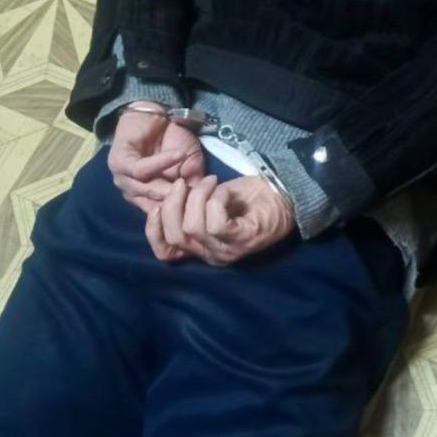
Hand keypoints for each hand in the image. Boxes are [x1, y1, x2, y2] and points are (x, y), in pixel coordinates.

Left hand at [108, 105, 204, 214]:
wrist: (159, 113)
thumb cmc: (175, 141)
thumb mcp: (190, 169)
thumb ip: (192, 189)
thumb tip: (199, 210)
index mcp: (148, 199)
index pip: (163, 219)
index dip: (181, 216)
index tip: (203, 211)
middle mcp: (133, 193)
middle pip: (154, 208)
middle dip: (175, 203)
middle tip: (197, 197)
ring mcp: (123, 179)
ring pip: (146, 191)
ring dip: (167, 186)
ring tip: (185, 179)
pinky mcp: (119, 162)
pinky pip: (141, 170)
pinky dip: (161, 163)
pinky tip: (178, 155)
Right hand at [145, 175, 296, 265]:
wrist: (283, 193)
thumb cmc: (245, 197)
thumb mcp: (208, 201)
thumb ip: (186, 207)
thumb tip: (164, 200)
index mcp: (200, 247)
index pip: (165, 252)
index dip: (153, 230)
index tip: (155, 204)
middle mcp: (212, 255)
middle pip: (177, 236)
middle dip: (174, 204)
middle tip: (187, 183)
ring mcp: (229, 250)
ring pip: (194, 227)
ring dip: (198, 196)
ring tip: (211, 182)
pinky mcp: (243, 240)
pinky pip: (216, 222)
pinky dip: (216, 200)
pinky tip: (225, 192)